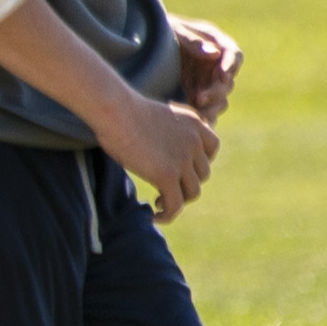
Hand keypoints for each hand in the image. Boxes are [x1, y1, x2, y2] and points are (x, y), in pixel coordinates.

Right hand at [95, 89, 218, 222]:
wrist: (114, 110)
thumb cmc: (122, 111)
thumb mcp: (156, 116)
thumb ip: (168, 131)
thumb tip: (161, 151)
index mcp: (193, 123)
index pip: (212, 148)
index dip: (199, 162)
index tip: (182, 169)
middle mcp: (194, 141)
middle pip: (202, 174)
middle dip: (186, 183)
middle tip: (165, 188)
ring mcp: (183, 159)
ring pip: (192, 192)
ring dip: (178, 200)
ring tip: (160, 202)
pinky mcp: (167, 175)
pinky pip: (175, 205)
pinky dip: (168, 215)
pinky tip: (155, 215)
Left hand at [170, 17, 242, 120]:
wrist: (141, 45)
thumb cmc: (160, 31)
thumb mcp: (173, 31)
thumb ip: (193, 42)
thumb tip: (214, 54)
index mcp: (215, 43)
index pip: (234, 55)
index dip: (231, 66)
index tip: (222, 76)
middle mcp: (215, 64)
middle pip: (227, 82)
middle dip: (216, 92)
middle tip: (199, 99)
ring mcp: (206, 81)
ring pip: (220, 100)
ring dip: (211, 108)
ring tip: (197, 115)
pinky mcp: (196, 95)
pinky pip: (205, 110)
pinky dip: (202, 117)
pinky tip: (194, 123)